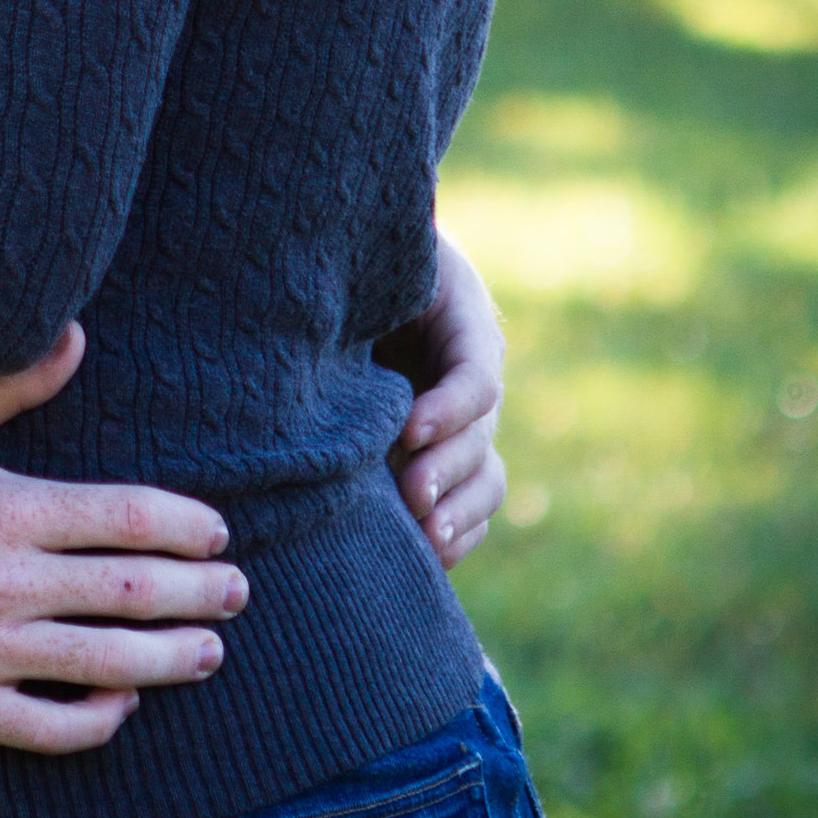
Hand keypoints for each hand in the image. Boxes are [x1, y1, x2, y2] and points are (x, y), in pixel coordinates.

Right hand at [0, 325, 249, 757]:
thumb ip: (8, 381)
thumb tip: (75, 333)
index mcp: (7, 509)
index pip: (126, 519)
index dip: (185, 527)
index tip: (217, 533)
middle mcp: (4, 582)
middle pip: (132, 593)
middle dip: (199, 594)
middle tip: (237, 592)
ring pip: (104, 664)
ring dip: (170, 660)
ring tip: (209, 652)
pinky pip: (46, 726)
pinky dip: (95, 719)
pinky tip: (120, 704)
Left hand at [375, 234, 506, 567]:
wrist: (355, 275)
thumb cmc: (358, 262)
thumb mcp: (373, 264)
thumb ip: (366, 290)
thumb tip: (332, 315)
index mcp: (463, 321)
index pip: (474, 374)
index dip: (448, 407)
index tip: (407, 430)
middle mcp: (471, 377)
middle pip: (480, 433)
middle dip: (448, 467)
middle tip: (413, 494)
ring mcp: (462, 422)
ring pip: (485, 476)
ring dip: (460, 510)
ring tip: (429, 538)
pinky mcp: (443, 456)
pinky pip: (470, 503)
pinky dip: (458, 531)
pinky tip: (429, 555)